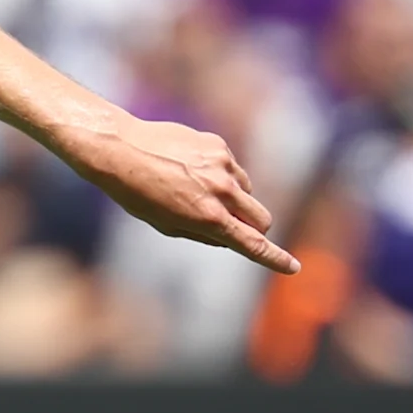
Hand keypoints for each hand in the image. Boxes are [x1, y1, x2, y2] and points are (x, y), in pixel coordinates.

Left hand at [66, 116, 299, 274]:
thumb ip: (202, 234)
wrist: (120, 148)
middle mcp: (222, 191)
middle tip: (232, 225)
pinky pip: (232, 168)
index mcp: (208, 218)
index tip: (293, 267)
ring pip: (248, 191)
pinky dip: (221, 174)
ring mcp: (223, 166)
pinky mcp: (219, 146)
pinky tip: (189, 169)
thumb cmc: (136, 193)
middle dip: (254, 227)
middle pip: (262, 218)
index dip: (274, 258)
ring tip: (194, 191)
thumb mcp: (165, 224)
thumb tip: (231, 239)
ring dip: (234, 198)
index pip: (252, 243)